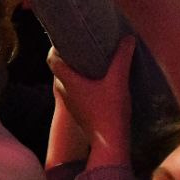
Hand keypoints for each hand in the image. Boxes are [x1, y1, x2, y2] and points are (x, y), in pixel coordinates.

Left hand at [47, 36, 135, 167]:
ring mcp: (70, 102)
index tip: (68, 38)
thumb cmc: (109, 110)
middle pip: (60, 68)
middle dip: (69, 56)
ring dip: (76, 70)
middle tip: (83, 45)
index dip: (56, 47)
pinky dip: (82, 82)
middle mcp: (64, 91)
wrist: (109, 141)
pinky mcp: (78, 110)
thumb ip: (122, 58)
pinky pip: (75, 90)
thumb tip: (127, 38)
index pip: (52, 59)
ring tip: (92, 59)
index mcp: (67, 81)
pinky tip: (97, 79)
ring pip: (67, 80)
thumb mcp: (118, 80)